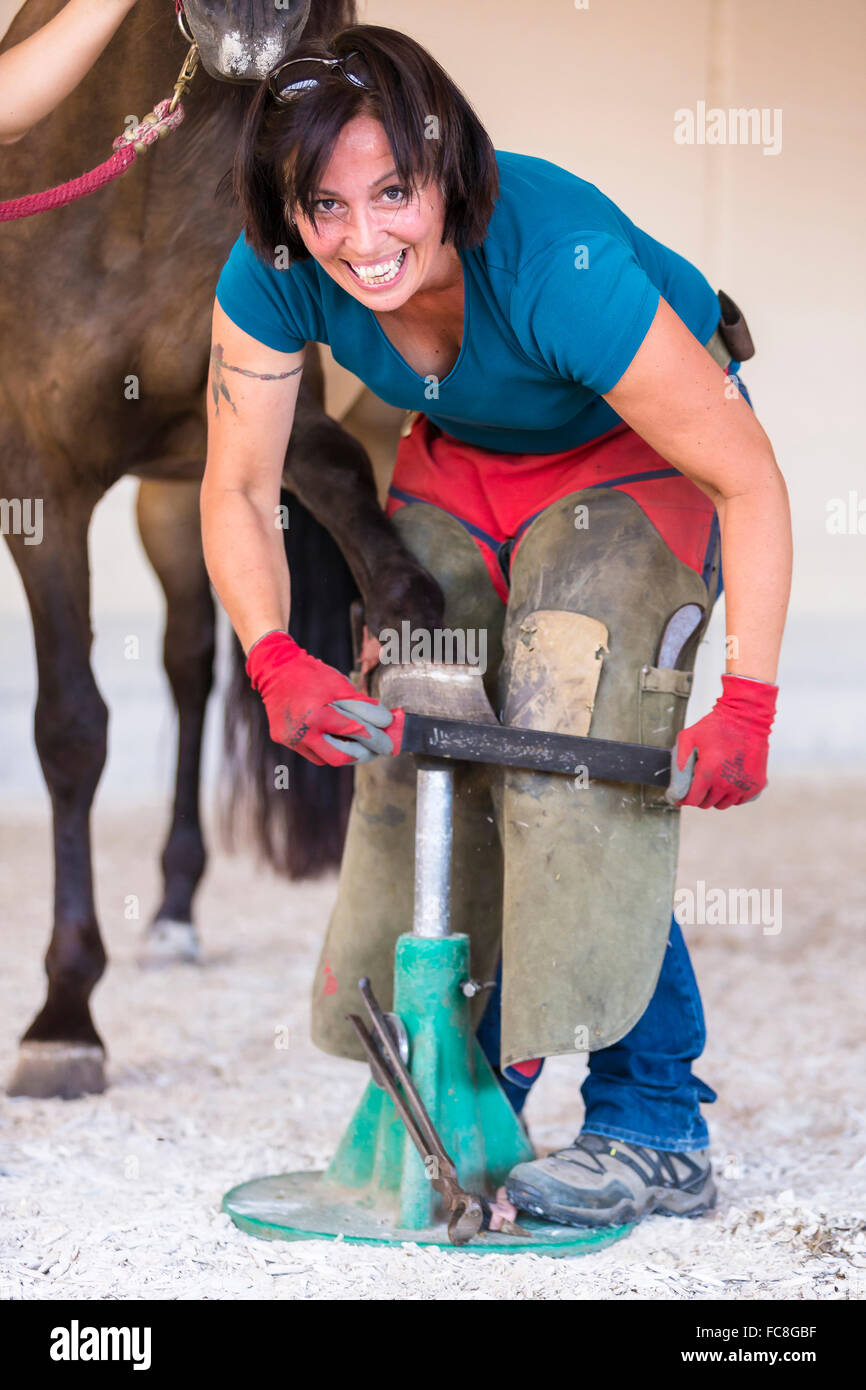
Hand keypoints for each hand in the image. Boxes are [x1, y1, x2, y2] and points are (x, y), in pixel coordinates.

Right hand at [246, 631, 403, 766]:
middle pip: (340, 758)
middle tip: (377, 748)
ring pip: (325, 758)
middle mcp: (302, 732)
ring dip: (345, 752)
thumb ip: (362, 704)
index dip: (377, 736)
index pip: (355, 732)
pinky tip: (335, 737)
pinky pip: (311, 751)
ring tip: (359, 742)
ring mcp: (291, 739)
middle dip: (363, 754)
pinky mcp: (284, 740)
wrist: (274, 669)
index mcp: (317, 716)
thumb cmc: (309, 674)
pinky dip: (326, 746)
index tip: (389, 736)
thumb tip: (384, 720)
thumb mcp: (340, 684)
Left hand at [670, 674, 777, 809]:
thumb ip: (679, 759)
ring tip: (714, 781)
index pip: (693, 800)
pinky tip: (728, 781)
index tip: (681, 798)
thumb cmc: (718, 726)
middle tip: (699, 783)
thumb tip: (677, 783)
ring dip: (716, 796)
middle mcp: (727, 783)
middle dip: (699, 795)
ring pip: (723, 804)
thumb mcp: (689, 736)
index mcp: (709, 772)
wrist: (747, 718)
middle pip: (707, 803)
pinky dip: (732, 794)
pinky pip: (738, 800)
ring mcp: (743, 786)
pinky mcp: (756, 786)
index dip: (684, 800)